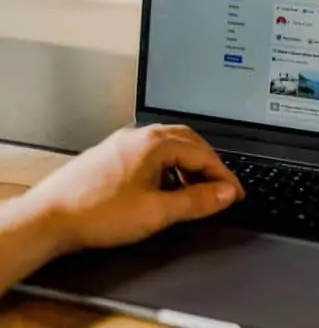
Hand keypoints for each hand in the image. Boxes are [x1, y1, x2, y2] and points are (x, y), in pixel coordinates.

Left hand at [23, 124, 244, 253]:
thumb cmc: (96, 213)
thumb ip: (198, 201)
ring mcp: (123, 143)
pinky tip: (163, 190)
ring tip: (194, 193)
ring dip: (187, 167)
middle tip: (221, 188)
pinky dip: (167, 168)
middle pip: (189, 143)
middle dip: (209, 166)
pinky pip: (150, 154)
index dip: (224, 177)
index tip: (235, 194)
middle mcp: (140, 136)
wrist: (48, 218)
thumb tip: (225, 193)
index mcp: (155, 143)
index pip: (204, 154)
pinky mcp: (111, 155)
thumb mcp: (157, 212)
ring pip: (169, 147)